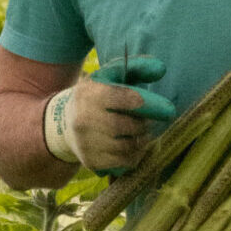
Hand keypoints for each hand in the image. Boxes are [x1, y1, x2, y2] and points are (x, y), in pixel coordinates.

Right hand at [42, 55, 176, 171]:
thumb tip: (161, 68)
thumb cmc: (98, 96)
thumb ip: (137, 67)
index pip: (125, 98)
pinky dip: (135, 155)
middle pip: (127, 126)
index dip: (149, 104)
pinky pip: (123, 162)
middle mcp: (83, 119)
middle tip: (149, 121)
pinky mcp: (90, 161)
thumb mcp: (111, 75)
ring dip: (142, 140)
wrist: (65, 124)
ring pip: (127, 146)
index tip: (165, 109)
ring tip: (142, 133)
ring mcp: (85, 142)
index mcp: (89, 93)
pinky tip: (134, 146)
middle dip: (144, 124)